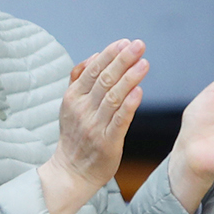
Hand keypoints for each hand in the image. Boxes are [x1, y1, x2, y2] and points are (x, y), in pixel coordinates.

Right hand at [38, 39, 147, 213]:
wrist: (71, 171)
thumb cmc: (75, 136)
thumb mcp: (69, 105)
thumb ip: (79, 80)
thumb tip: (94, 56)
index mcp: (72, 98)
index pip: (91, 70)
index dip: (109, 55)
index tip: (125, 42)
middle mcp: (82, 110)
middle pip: (104, 80)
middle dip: (122, 60)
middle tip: (139, 45)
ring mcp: (94, 126)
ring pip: (113, 97)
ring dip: (129, 78)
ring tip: (144, 63)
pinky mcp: (107, 142)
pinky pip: (119, 120)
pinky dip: (129, 105)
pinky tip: (139, 91)